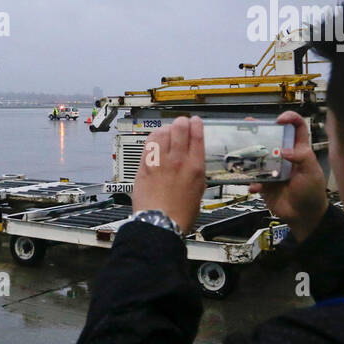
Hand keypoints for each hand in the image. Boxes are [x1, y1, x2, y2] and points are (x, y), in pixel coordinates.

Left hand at [132, 115, 206, 233]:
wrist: (160, 223)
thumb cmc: (180, 213)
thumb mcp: (198, 190)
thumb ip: (195, 171)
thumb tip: (193, 161)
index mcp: (195, 167)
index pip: (197, 136)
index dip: (196, 124)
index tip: (195, 121)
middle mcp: (177, 161)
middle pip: (179, 129)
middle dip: (181, 122)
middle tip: (180, 123)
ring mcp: (159, 162)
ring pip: (161, 133)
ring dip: (165, 129)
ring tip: (166, 131)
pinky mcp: (144, 166)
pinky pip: (147, 145)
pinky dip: (152, 139)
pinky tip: (154, 140)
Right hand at [249, 110, 328, 239]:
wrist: (303, 216)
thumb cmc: (312, 193)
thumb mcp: (311, 172)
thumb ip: (302, 158)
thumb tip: (284, 151)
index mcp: (299, 150)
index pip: (297, 128)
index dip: (290, 119)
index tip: (279, 119)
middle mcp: (284, 157)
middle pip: (272, 138)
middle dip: (260, 130)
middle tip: (248, 124)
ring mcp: (273, 169)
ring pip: (258, 156)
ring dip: (249, 154)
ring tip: (241, 152)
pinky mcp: (264, 183)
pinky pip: (253, 179)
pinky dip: (252, 182)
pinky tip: (255, 186)